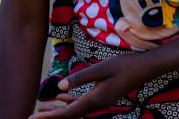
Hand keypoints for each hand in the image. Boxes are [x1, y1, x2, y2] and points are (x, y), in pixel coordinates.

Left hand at [28, 52, 154, 118]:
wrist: (145, 68)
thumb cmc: (125, 65)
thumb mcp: (102, 68)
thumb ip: (80, 78)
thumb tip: (60, 88)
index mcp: (95, 99)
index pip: (68, 112)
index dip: (50, 116)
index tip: (34, 118)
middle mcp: (97, 104)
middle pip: (70, 115)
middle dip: (51, 116)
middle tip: (32, 116)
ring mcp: (101, 101)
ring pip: (75, 110)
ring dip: (59, 110)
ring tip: (42, 108)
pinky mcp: (103, 96)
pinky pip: (82, 103)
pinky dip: (70, 102)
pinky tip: (61, 98)